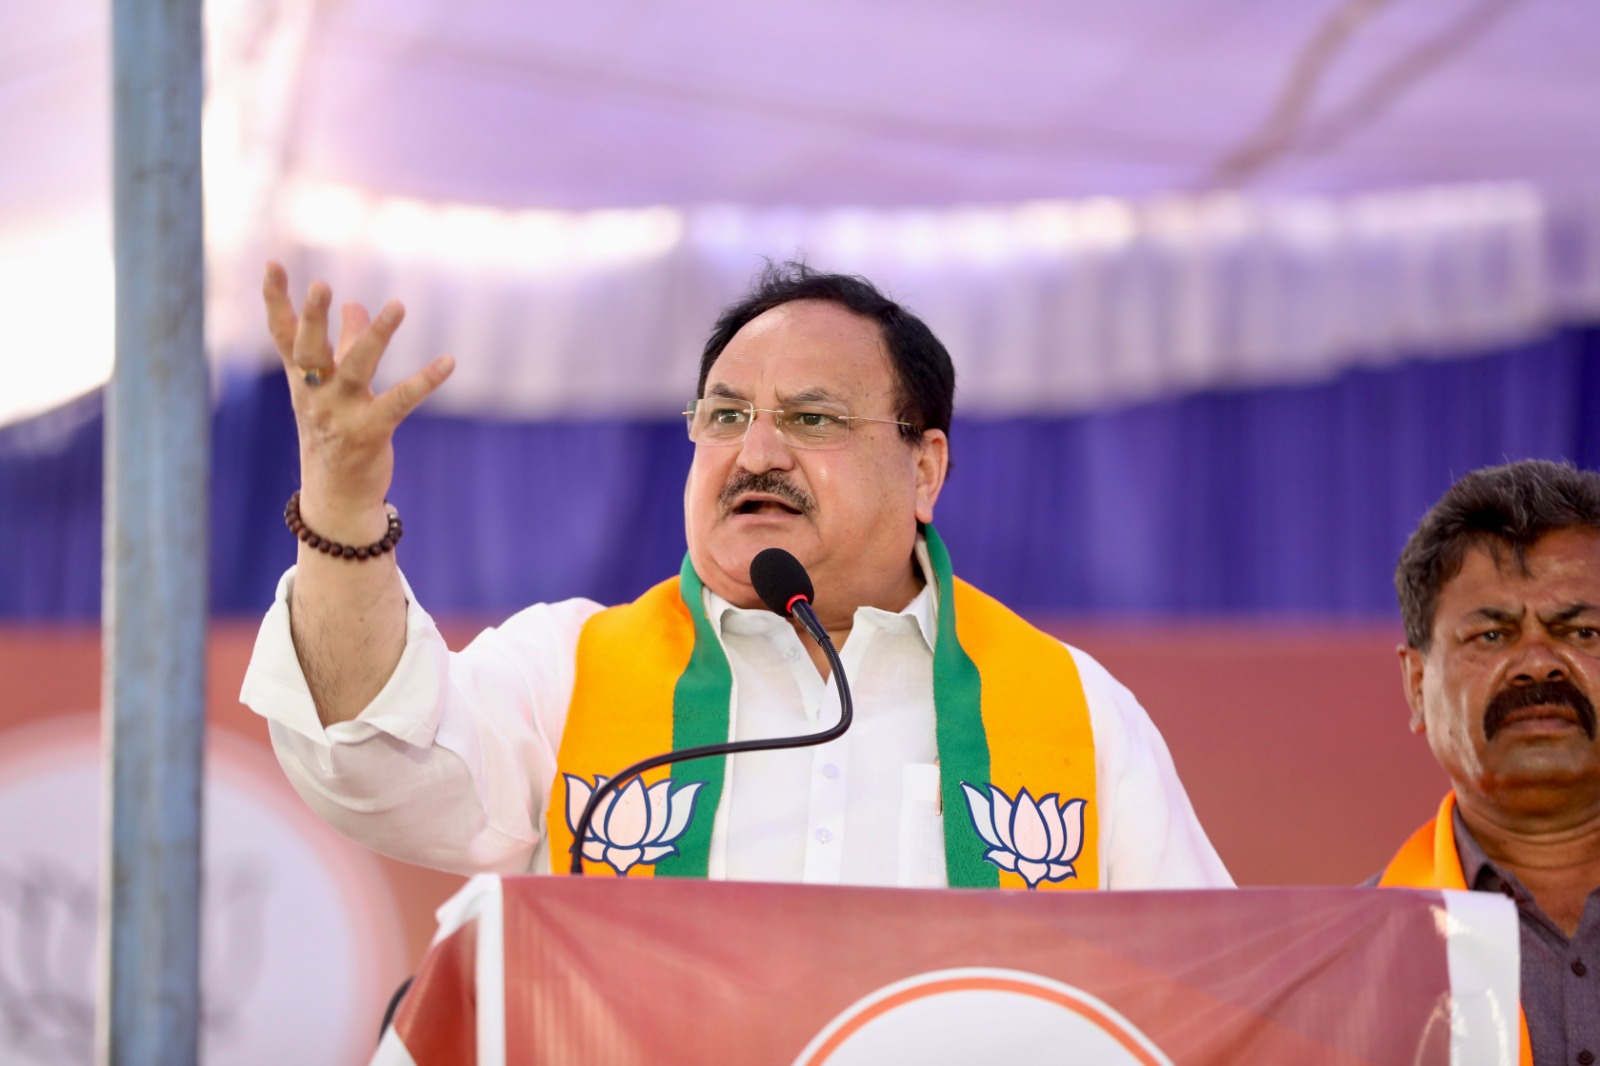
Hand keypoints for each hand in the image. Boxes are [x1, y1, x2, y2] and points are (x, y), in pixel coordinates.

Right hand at [263, 261, 453, 532]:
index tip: (272, 262)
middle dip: (312, 318)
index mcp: (301, 378)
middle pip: (309, 350)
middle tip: (321, 286)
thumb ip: (345, 343)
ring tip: (398, 305)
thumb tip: (355, 304)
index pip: (283, 334)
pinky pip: (400, 401)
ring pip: (356, 369)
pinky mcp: (370, 432)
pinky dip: (425, 381)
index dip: (275, 299)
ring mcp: (339, 414)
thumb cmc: (334, 431)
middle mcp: (313, 393)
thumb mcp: (332, 386)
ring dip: (376, 336)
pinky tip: (448, 362)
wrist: (336, 494)